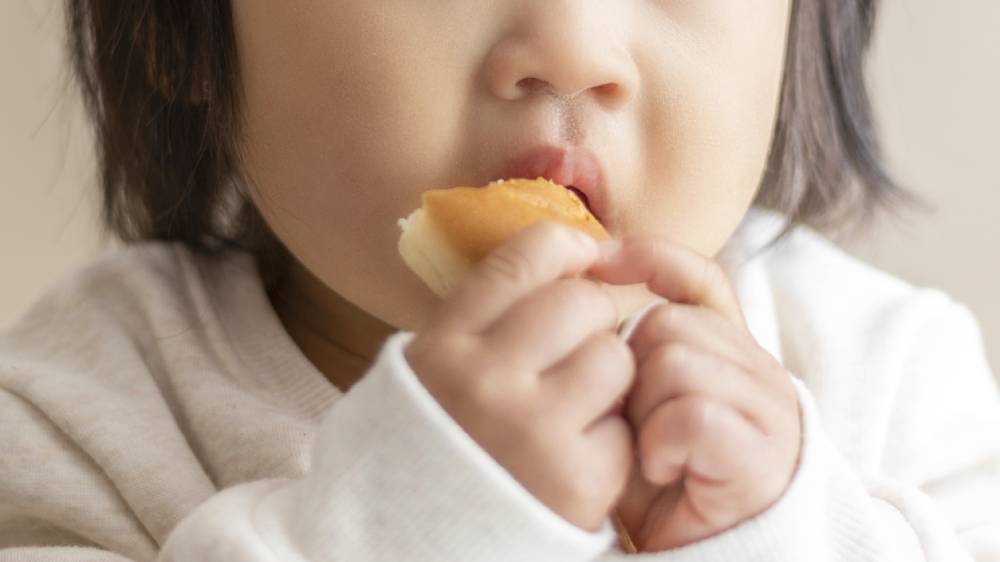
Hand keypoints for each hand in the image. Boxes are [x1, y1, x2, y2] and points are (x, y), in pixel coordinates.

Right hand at [405, 222, 635, 531]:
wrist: (412, 538)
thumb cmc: (435, 445)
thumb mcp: (430, 371)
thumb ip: (481, 319)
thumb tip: (564, 254)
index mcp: (443, 348)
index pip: (520, 261)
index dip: (565, 245)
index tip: (582, 254)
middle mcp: (484, 381)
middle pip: (580, 302)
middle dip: (591, 317)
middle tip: (577, 345)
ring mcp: (532, 431)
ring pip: (613, 356)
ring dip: (607, 374)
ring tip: (577, 402)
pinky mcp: (577, 481)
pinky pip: (623, 426)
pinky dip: (609, 438)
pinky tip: (576, 453)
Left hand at [586, 237, 801, 550]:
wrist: (702, 554)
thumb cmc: (658, 478)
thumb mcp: (635, 405)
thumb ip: (628, 354)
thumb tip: (585, 286)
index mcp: (729, 350)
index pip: (701, 278)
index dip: (654, 258)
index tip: (602, 261)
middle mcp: (757, 369)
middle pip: (670, 323)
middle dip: (633, 370)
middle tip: (634, 422)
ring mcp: (767, 409)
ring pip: (677, 363)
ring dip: (646, 411)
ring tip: (649, 449)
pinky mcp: (764, 452)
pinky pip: (692, 413)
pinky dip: (663, 444)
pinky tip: (663, 469)